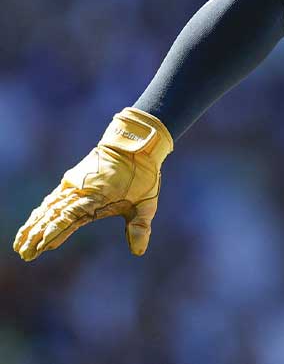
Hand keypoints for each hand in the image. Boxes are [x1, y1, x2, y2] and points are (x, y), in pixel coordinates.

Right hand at [13, 108, 173, 260]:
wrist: (134, 146)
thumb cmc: (143, 176)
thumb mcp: (146, 204)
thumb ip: (139, 227)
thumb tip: (138, 252)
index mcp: (96, 199)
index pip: (69, 219)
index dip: (53, 234)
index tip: (39, 247)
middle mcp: (80, 192)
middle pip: (52, 216)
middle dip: (36, 235)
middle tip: (23, 254)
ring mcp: (74, 186)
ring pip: (49, 208)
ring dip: (33, 225)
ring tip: (20, 243)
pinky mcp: (73, 181)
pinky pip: (53, 198)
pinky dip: (41, 211)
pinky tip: (33, 221)